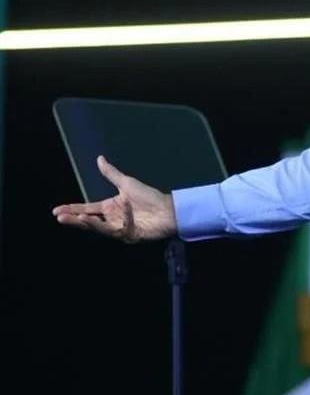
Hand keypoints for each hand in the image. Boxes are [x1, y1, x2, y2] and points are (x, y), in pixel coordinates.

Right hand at [52, 156, 176, 242]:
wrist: (168, 209)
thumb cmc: (149, 197)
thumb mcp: (127, 183)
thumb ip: (111, 173)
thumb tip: (99, 158)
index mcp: (109, 207)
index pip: (87, 209)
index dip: (72, 209)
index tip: (57, 210)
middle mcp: (111, 219)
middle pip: (89, 221)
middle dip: (74, 219)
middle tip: (60, 217)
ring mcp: (119, 229)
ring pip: (100, 228)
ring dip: (88, 223)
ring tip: (77, 218)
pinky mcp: (129, 236)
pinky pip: (119, 229)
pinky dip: (117, 221)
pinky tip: (118, 211)